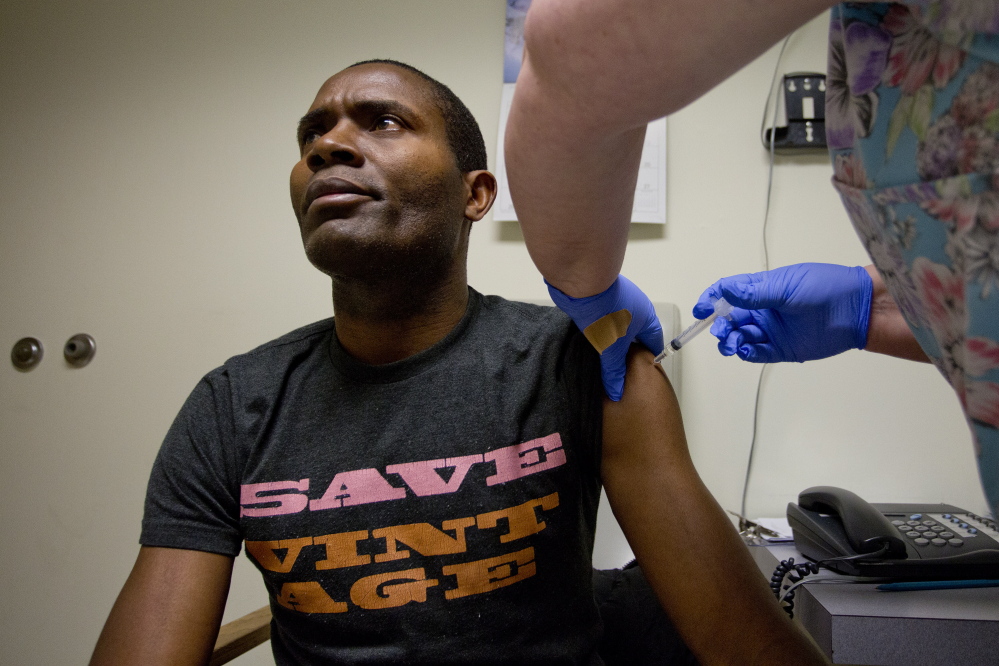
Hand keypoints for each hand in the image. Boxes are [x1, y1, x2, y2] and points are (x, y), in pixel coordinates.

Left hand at [547, 275, 663, 400]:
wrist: (583, 284)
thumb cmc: (606, 316)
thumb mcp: (611, 348)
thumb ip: (614, 371)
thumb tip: (617, 392)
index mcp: (647, 317)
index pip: (655, 340)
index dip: (650, 356)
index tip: (644, 369)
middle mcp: (637, 305)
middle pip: (638, 330)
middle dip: (631, 346)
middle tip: (622, 364)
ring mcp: (620, 296)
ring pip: (621, 320)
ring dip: (615, 334)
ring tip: (605, 351)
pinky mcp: (602, 293)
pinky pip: (606, 312)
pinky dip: (602, 323)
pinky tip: (592, 333)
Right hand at [693, 263, 872, 362]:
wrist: (857, 311)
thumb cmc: (827, 289)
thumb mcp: (786, 286)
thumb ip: (754, 293)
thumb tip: (725, 291)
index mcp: (762, 290)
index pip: (728, 293)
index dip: (711, 300)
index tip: (701, 309)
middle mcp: (764, 310)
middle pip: (730, 318)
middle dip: (720, 325)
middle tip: (721, 331)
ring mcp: (772, 330)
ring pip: (740, 337)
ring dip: (731, 341)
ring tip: (732, 344)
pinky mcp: (782, 348)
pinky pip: (757, 353)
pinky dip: (746, 353)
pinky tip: (744, 351)